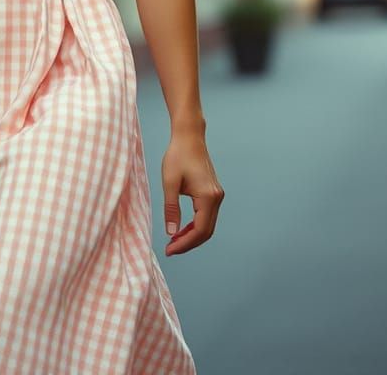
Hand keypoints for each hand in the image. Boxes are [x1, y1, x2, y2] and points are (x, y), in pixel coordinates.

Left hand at [162, 132, 223, 255]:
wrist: (189, 136)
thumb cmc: (177, 155)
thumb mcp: (169, 183)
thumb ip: (171, 209)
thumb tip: (171, 233)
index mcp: (207, 197)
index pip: (199, 230)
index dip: (184, 244)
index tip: (169, 250)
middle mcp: (216, 198)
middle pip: (206, 231)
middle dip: (188, 243)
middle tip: (170, 249)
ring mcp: (217, 195)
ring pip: (207, 225)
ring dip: (192, 235)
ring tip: (173, 241)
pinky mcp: (213, 192)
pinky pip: (206, 216)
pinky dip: (195, 225)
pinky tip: (181, 228)